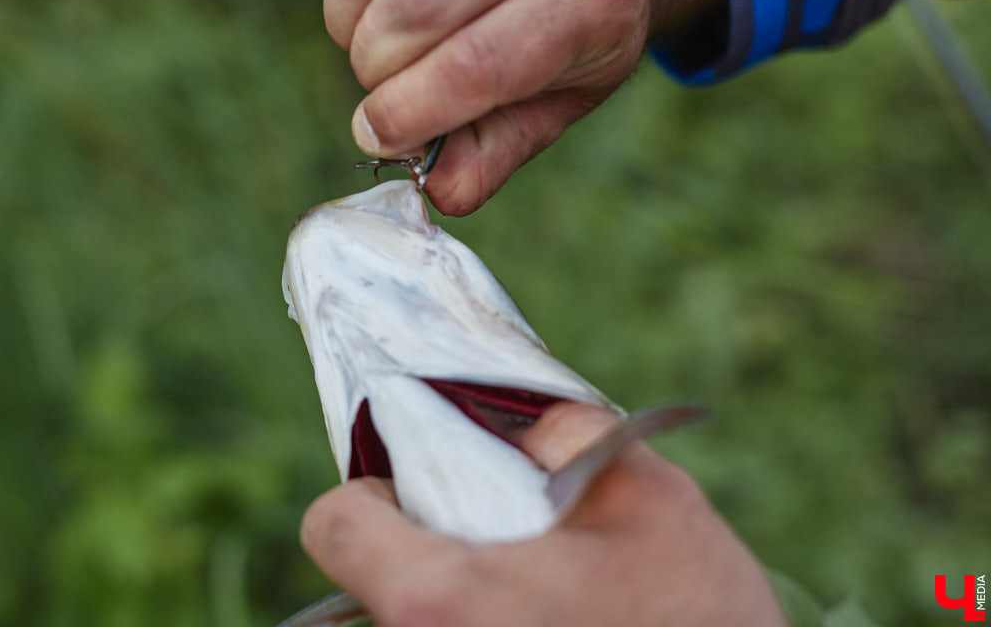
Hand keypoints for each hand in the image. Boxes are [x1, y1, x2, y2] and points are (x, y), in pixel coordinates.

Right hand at [284, 0, 721, 214]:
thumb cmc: (578, 31)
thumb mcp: (563, 100)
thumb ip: (498, 151)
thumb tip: (437, 192)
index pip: (477, 63)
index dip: (409, 112)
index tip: (379, 135)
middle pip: (412, 8)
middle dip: (377, 70)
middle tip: (391, 89)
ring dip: (348, 23)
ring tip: (381, 43)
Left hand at [300, 402, 787, 625]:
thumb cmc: (696, 623)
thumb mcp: (646, 496)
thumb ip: (565, 434)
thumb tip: (518, 423)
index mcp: (442, 599)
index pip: (333, 527)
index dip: (371, 497)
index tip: (426, 498)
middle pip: (374, 583)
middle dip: (425, 550)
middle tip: (502, 546)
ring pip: (417, 622)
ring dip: (463, 598)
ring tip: (547, 596)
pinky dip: (483, 624)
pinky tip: (556, 622)